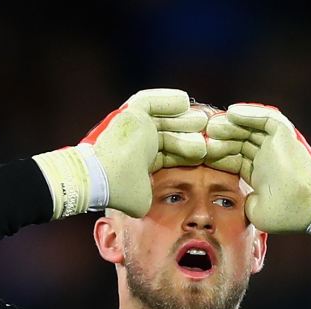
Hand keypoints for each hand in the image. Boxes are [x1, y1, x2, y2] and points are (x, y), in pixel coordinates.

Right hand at [34, 89, 207, 218]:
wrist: (100, 180)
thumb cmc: (119, 192)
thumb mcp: (144, 199)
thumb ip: (156, 198)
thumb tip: (165, 206)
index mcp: (143, 161)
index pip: (170, 153)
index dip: (188, 152)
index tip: (206, 153)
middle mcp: (139, 142)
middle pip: (170, 133)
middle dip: (190, 133)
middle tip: (209, 134)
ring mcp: (133, 127)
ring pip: (163, 118)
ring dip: (182, 118)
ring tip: (201, 119)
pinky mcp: (128, 114)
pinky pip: (150, 101)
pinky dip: (166, 100)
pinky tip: (184, 101)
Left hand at [207, 103, 310, 249]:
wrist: (309, 208)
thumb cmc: (286, 214)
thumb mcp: (255, 211)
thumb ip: (242, 202)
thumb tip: (235, 197)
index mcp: (259, 174)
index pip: (233, 159)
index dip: (217, 156)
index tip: (198, 155)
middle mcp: (266, 158)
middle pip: (238, 141)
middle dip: (219, 139)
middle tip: (201, 138)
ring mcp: (276, 146)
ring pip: (249, 128)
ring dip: (230, 126)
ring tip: (212, 127)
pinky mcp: (286, 136)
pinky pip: (266, 119)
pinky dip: (249, 114)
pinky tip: (231, 113)